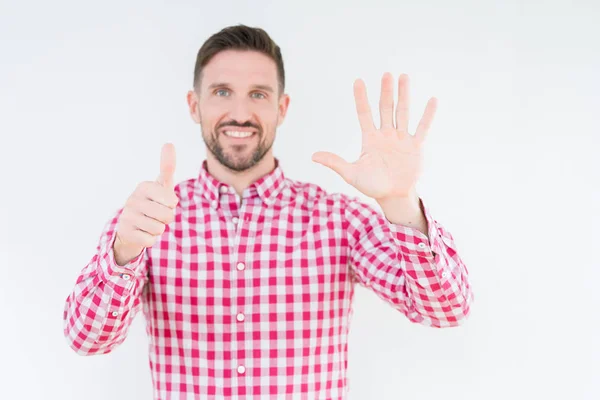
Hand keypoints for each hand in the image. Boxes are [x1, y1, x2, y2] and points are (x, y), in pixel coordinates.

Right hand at [113, 143, 177, 265]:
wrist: (131, 226)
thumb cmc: (152, 202)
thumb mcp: (161, 186)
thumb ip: (167, 167)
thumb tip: (169, 143)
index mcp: (144, 186)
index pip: (171, 201)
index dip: (171, 205)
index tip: (163, 202)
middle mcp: (133, 199)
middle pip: (168, 216)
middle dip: (166, 219)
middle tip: (156, 215)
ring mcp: (127, 216)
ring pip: (159, 229)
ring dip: (158, 229)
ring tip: (149, 223)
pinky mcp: (124, 232)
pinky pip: (150, 241)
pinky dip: (150, 240)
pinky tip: (142, 232)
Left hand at [312, 73, 436, 200]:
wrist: (393, 196)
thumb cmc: (372, 185)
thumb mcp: (351, 174)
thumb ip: (335, 163)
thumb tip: (313, 156)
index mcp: (370, 139)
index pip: (364, 114)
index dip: (361, 98)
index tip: (358, 81)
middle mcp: (386, 134)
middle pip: (385, 108)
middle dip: (386, 92)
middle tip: (387, 74)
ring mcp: (401, 139)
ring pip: (403, 112)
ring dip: (404, 95)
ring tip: (404, 77)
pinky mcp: (415, 146)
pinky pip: (422, 128)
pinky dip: (427, 115)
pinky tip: (432, 100)